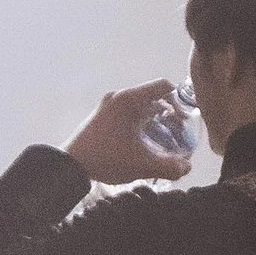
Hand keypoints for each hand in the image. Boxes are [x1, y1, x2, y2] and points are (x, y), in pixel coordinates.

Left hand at [64, 79, 194, 185]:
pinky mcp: (102, 116)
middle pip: (153, 96)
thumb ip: (168, 166)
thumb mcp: (141, 164)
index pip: (164, 86)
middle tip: (179, 132)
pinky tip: (145, 142)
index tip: (186, 118)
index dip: (181, 99)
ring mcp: (108, 106)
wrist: (68, 165)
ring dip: (155, 119)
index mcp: (128, 99)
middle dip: (170, 113)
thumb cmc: (106, 158)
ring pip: (141, 105)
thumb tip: (187, 168)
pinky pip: (128, 112)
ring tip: (165, 139)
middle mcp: (118, 97)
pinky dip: (141, 122)